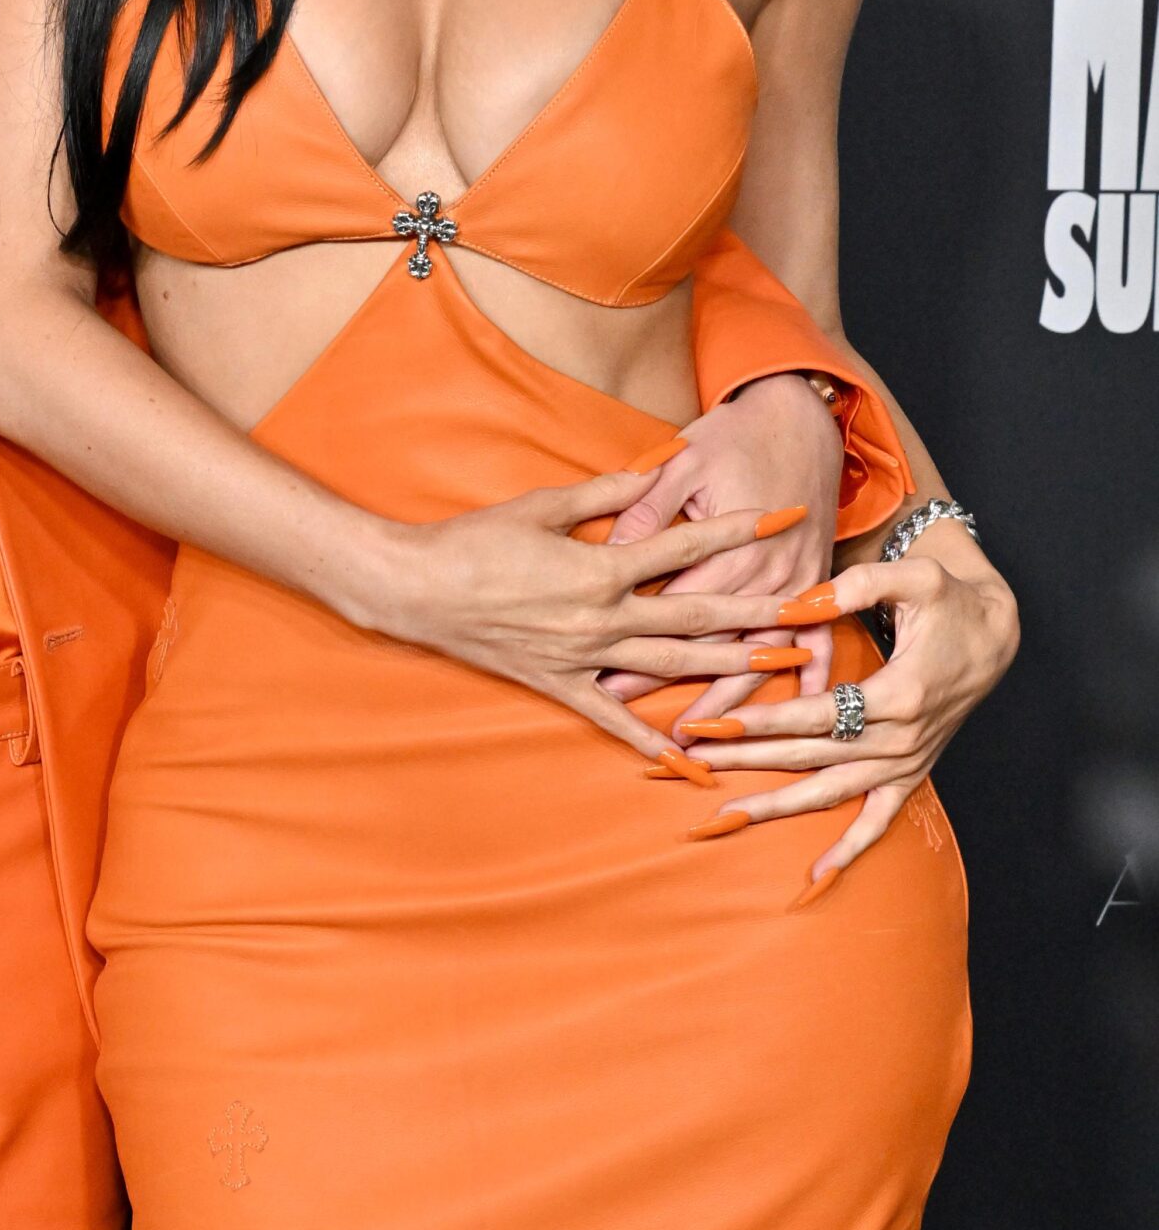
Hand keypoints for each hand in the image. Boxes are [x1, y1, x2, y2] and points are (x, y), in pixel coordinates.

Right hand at [351, 466, 813, 771]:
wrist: (417, 589)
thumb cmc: (475, 539)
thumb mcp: (542, 505)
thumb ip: (606, 491)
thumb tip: (658, 468)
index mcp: (600, 567)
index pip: (685, 546)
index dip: (739, 528)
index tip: (785, 516)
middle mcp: (601, 618)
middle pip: (696, 616)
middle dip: (759, 613)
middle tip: (812, 612)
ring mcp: (583, 657)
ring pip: (670, 668)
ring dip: (729, 669)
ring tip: (779, 669)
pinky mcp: (560, 684)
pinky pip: (613, 718)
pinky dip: (651, 741)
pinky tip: (691, 761)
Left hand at [595, 373, 844, 709]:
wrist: (802, 417)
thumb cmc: (735, 434)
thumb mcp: (683, 462)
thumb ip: (643, 507)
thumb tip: (609, 549)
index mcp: (726, 548)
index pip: (674, 613)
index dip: (638, 648)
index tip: (604, 685)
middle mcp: (765, 576)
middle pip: (711, 645)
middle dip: (674, 688)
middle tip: (639, 729)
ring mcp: (795, 585)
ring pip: (759, 657)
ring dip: (732, 700)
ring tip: (704, 740)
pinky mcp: (814, 585)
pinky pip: (814, 645)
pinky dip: (804, 682)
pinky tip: (793, 722)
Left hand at [664, 545, 1020, 886]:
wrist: (994, 635)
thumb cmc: (950, 601)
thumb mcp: (915, 577)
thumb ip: (860, 585)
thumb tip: (807, 601)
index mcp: (898, 695)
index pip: (814, 713)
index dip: (761, 719)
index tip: (712, 724)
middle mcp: (901, 739)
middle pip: (809, 755)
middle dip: (745, 758)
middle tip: (688, 761)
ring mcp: (905, 763)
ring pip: (830, 792)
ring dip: (776, 806)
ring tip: (723, 815)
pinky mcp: (910, 775)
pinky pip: (879, 821)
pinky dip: (850, 849)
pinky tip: (816, 874)